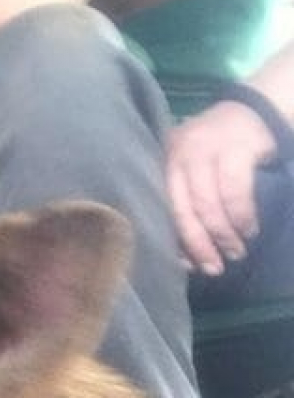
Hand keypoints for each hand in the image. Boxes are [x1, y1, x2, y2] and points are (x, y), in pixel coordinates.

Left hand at [165, 100, 276, 274]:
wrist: (254, 110)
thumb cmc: (220, 151)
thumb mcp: (196, 172)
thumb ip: (189, 205)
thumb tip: (186, 257)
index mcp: (162, 164)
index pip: (163, 209)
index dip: (175, 241)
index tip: (188, 266)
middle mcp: (177, 155)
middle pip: (182, 210)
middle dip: (198, 245)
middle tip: (214, 268)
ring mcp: (204, 149)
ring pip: (208, 204)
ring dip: (224, 234)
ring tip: (236, 252)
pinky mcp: (233, 148)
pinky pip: (234, 192)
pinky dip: (241, 216)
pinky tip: (249, 230)